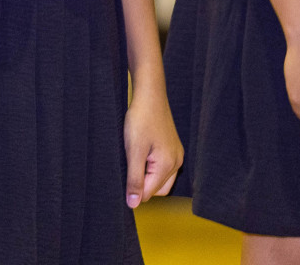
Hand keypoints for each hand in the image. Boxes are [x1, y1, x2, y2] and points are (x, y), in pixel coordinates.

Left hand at [122, 80, 181, 206]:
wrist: (150, 95)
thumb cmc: (140, 120)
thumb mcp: (133, 151)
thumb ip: (134, 179)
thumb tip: (133, 204)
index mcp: (168, 166)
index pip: (150, 193)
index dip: (133, 190)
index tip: (121, 176)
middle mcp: (177, 162)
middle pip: (158, 189)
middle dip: (142, 184)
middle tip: (127, 166)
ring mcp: (176, 154)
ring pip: (161, 178)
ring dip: (146, 175)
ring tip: (133, 157)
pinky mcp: (173, 147)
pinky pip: (163, 166)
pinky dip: (151, 166)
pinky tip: (140, 153)